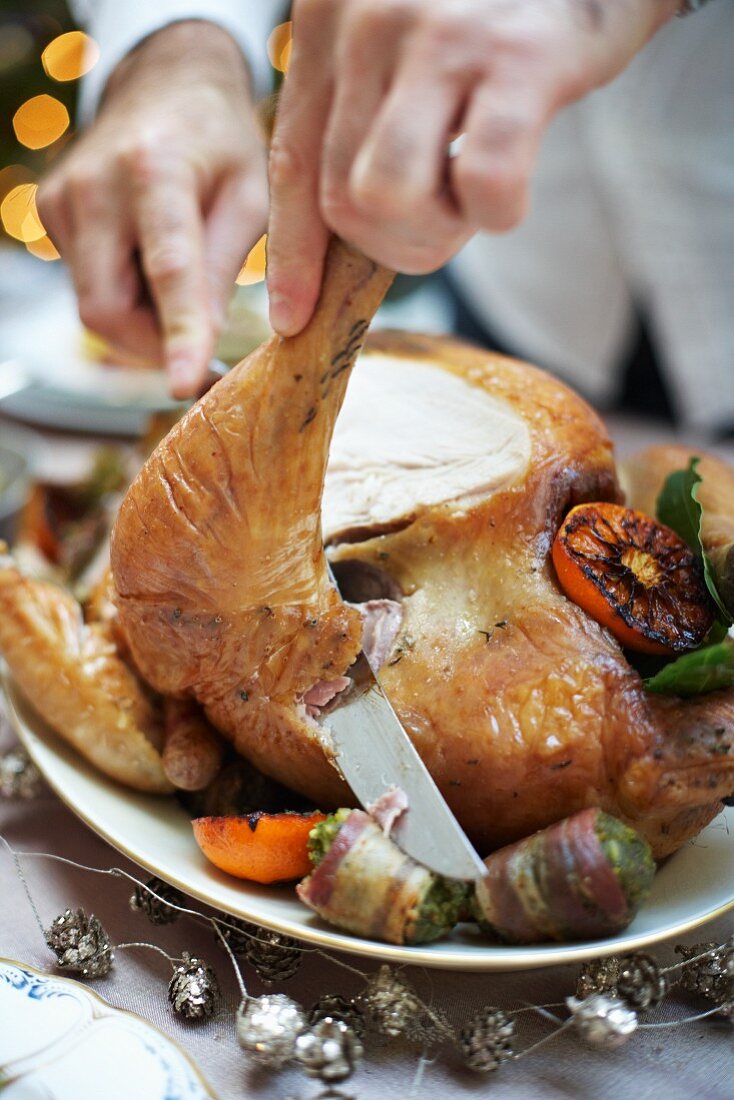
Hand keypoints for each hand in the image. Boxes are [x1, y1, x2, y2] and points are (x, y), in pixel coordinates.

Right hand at [38, 21, 268, 398]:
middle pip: (108, 309)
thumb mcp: (251, 195)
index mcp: (154, 169)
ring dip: (143, 323)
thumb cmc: (221, 141)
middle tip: (202, 350)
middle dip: (155, 346)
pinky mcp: (50, 213)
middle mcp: (94, 184)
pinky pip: (88, 286)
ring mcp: (62, 199)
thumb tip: (208, 339)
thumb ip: (227, 265)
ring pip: (95, 307)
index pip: (167, 270)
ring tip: (183, 290)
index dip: (178, 335)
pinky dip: (126, 297)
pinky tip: (151, 265)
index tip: (187, 384)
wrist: (165, 82)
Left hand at [267, 0, 676, 335]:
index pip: (291, 162)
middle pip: (339, 200)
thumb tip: (330, 236)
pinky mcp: (518, 59)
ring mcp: (440, 37)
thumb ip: (356, 113)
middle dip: (392, 243)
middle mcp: (367, 22)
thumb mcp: (398, 46)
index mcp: (326, 22)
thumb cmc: (493, 16)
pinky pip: (484, 183)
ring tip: (470, 200)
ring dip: (435, 231)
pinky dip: (498, 212)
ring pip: (387, 197)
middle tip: (443, 220)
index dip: (292, 255)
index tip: (290, 318)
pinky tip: (509, 192)